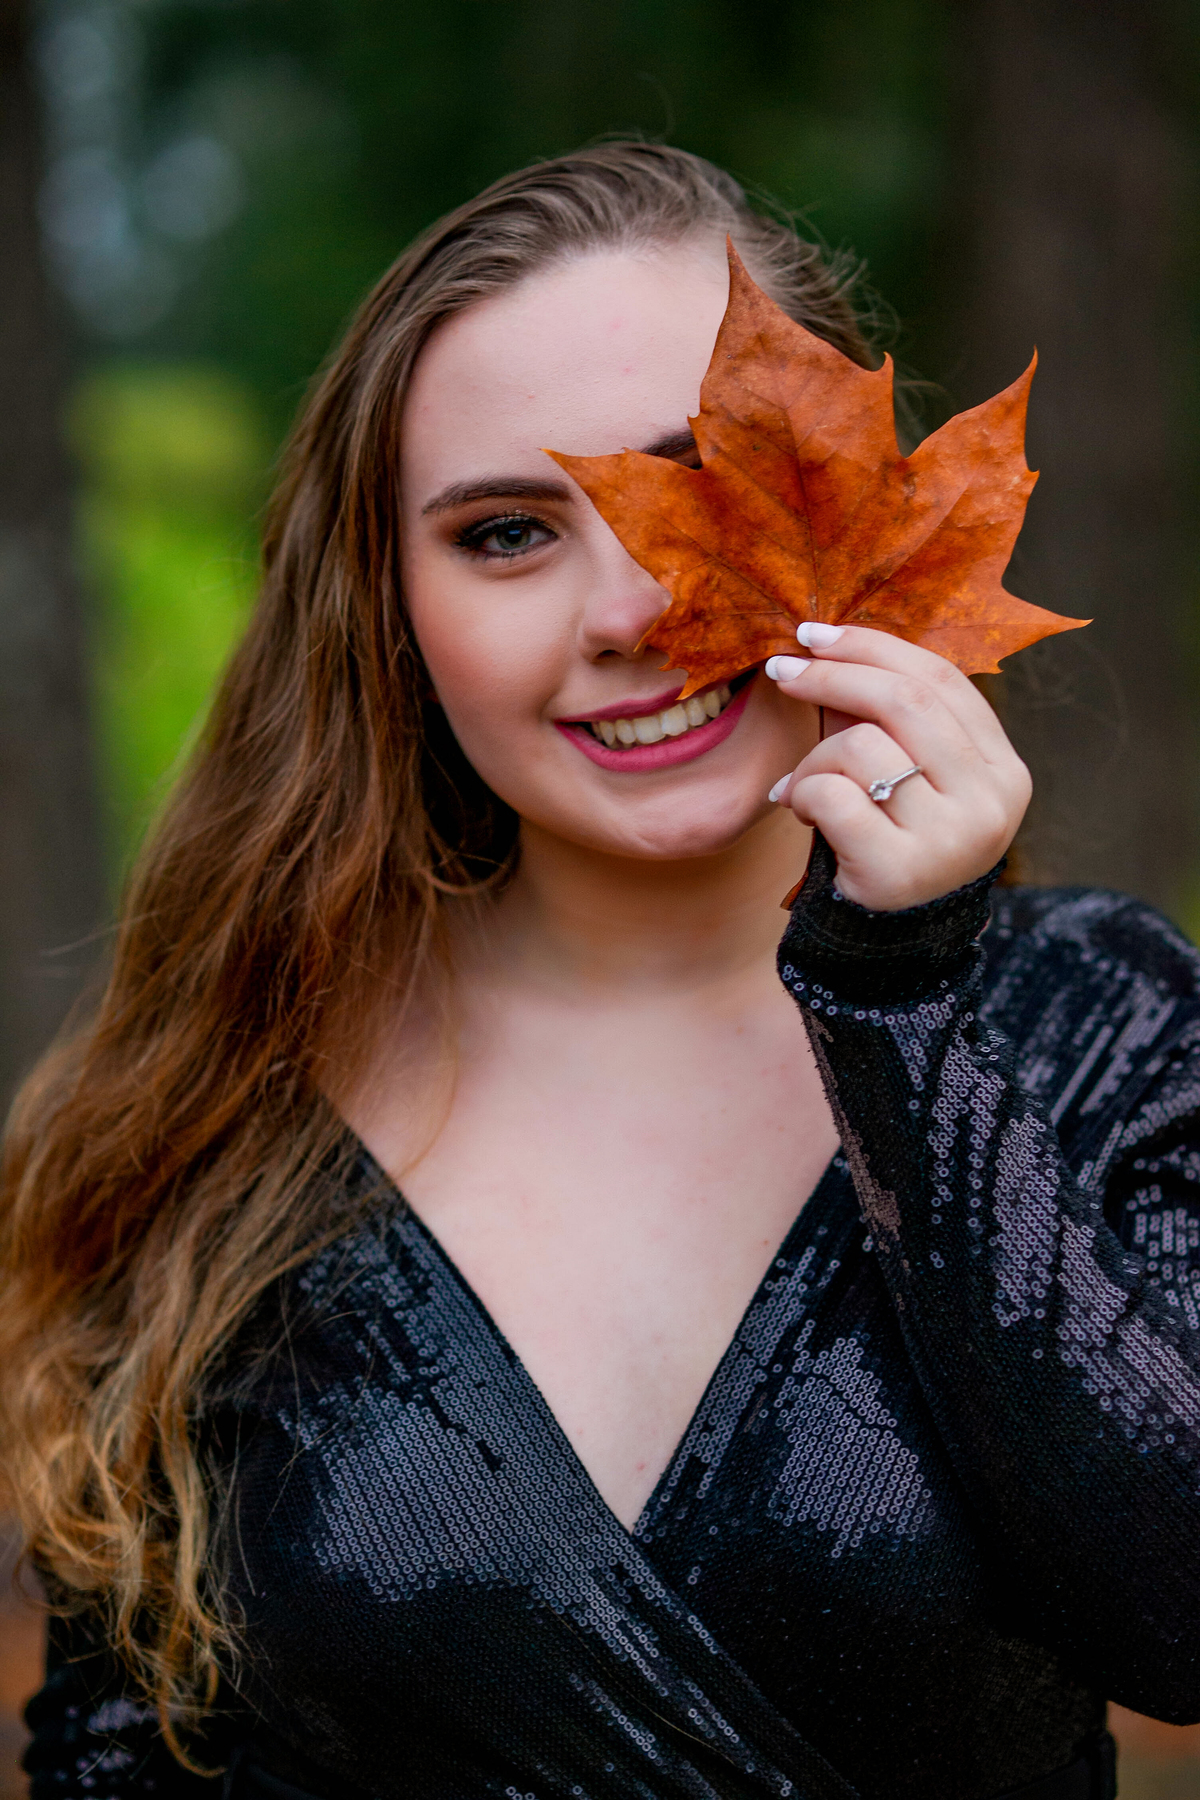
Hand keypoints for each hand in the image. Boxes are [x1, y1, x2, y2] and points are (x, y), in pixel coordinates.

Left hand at [764, 624, 1031, 911]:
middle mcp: (992, 802)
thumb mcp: (907, 779)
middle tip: (782, 669)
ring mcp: (952, 839)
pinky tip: (799, 809)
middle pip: (904, 701)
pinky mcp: (902, 871)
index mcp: (1005, 770)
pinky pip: (834, 796)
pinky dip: (803, 793)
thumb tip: (827, 645)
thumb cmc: (891, 846)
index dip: (875, 646)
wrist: (888, 949)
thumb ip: (887, 720)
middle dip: (832, 675)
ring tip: (804, 787)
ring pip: (862, 747)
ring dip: (814, 757)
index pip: (943, 680)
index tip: (818, 634)